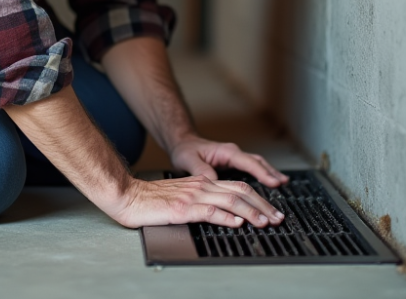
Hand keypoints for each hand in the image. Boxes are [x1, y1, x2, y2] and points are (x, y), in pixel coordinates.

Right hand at [106, 174, 285, 228]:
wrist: (126, 195)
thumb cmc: (149, 200)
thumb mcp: (179, 197)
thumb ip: (199, 201)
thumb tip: (221, 214)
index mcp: (200, 183)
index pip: (237, 187)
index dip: (257, 198)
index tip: (271, 211)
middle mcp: (200, 186)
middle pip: (240, 191)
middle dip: (263, 205)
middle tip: (278, 218)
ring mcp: (192, 196)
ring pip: (230, 200)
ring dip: (251, 212)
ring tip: (265, 222)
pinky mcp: (183, 208)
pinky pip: (210, 211)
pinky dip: (227, 217)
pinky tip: (238, 222)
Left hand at [169, 137, 289, 187]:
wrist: (182, 144)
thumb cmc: (185, 150)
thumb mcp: (188, 160)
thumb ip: (201, 171)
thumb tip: (214, 183)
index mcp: (227, 152)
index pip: (249, 162)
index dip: (262, 173)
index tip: (274, 183)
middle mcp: (234, 154)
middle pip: (258, 163)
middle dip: (272, 174)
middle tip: (284, 185)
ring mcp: (235, 159)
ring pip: (258, 165)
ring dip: (270, 174)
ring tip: (284, 184)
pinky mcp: (234, 165)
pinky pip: (253, 169)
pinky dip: (263, 175)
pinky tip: (270, 183)